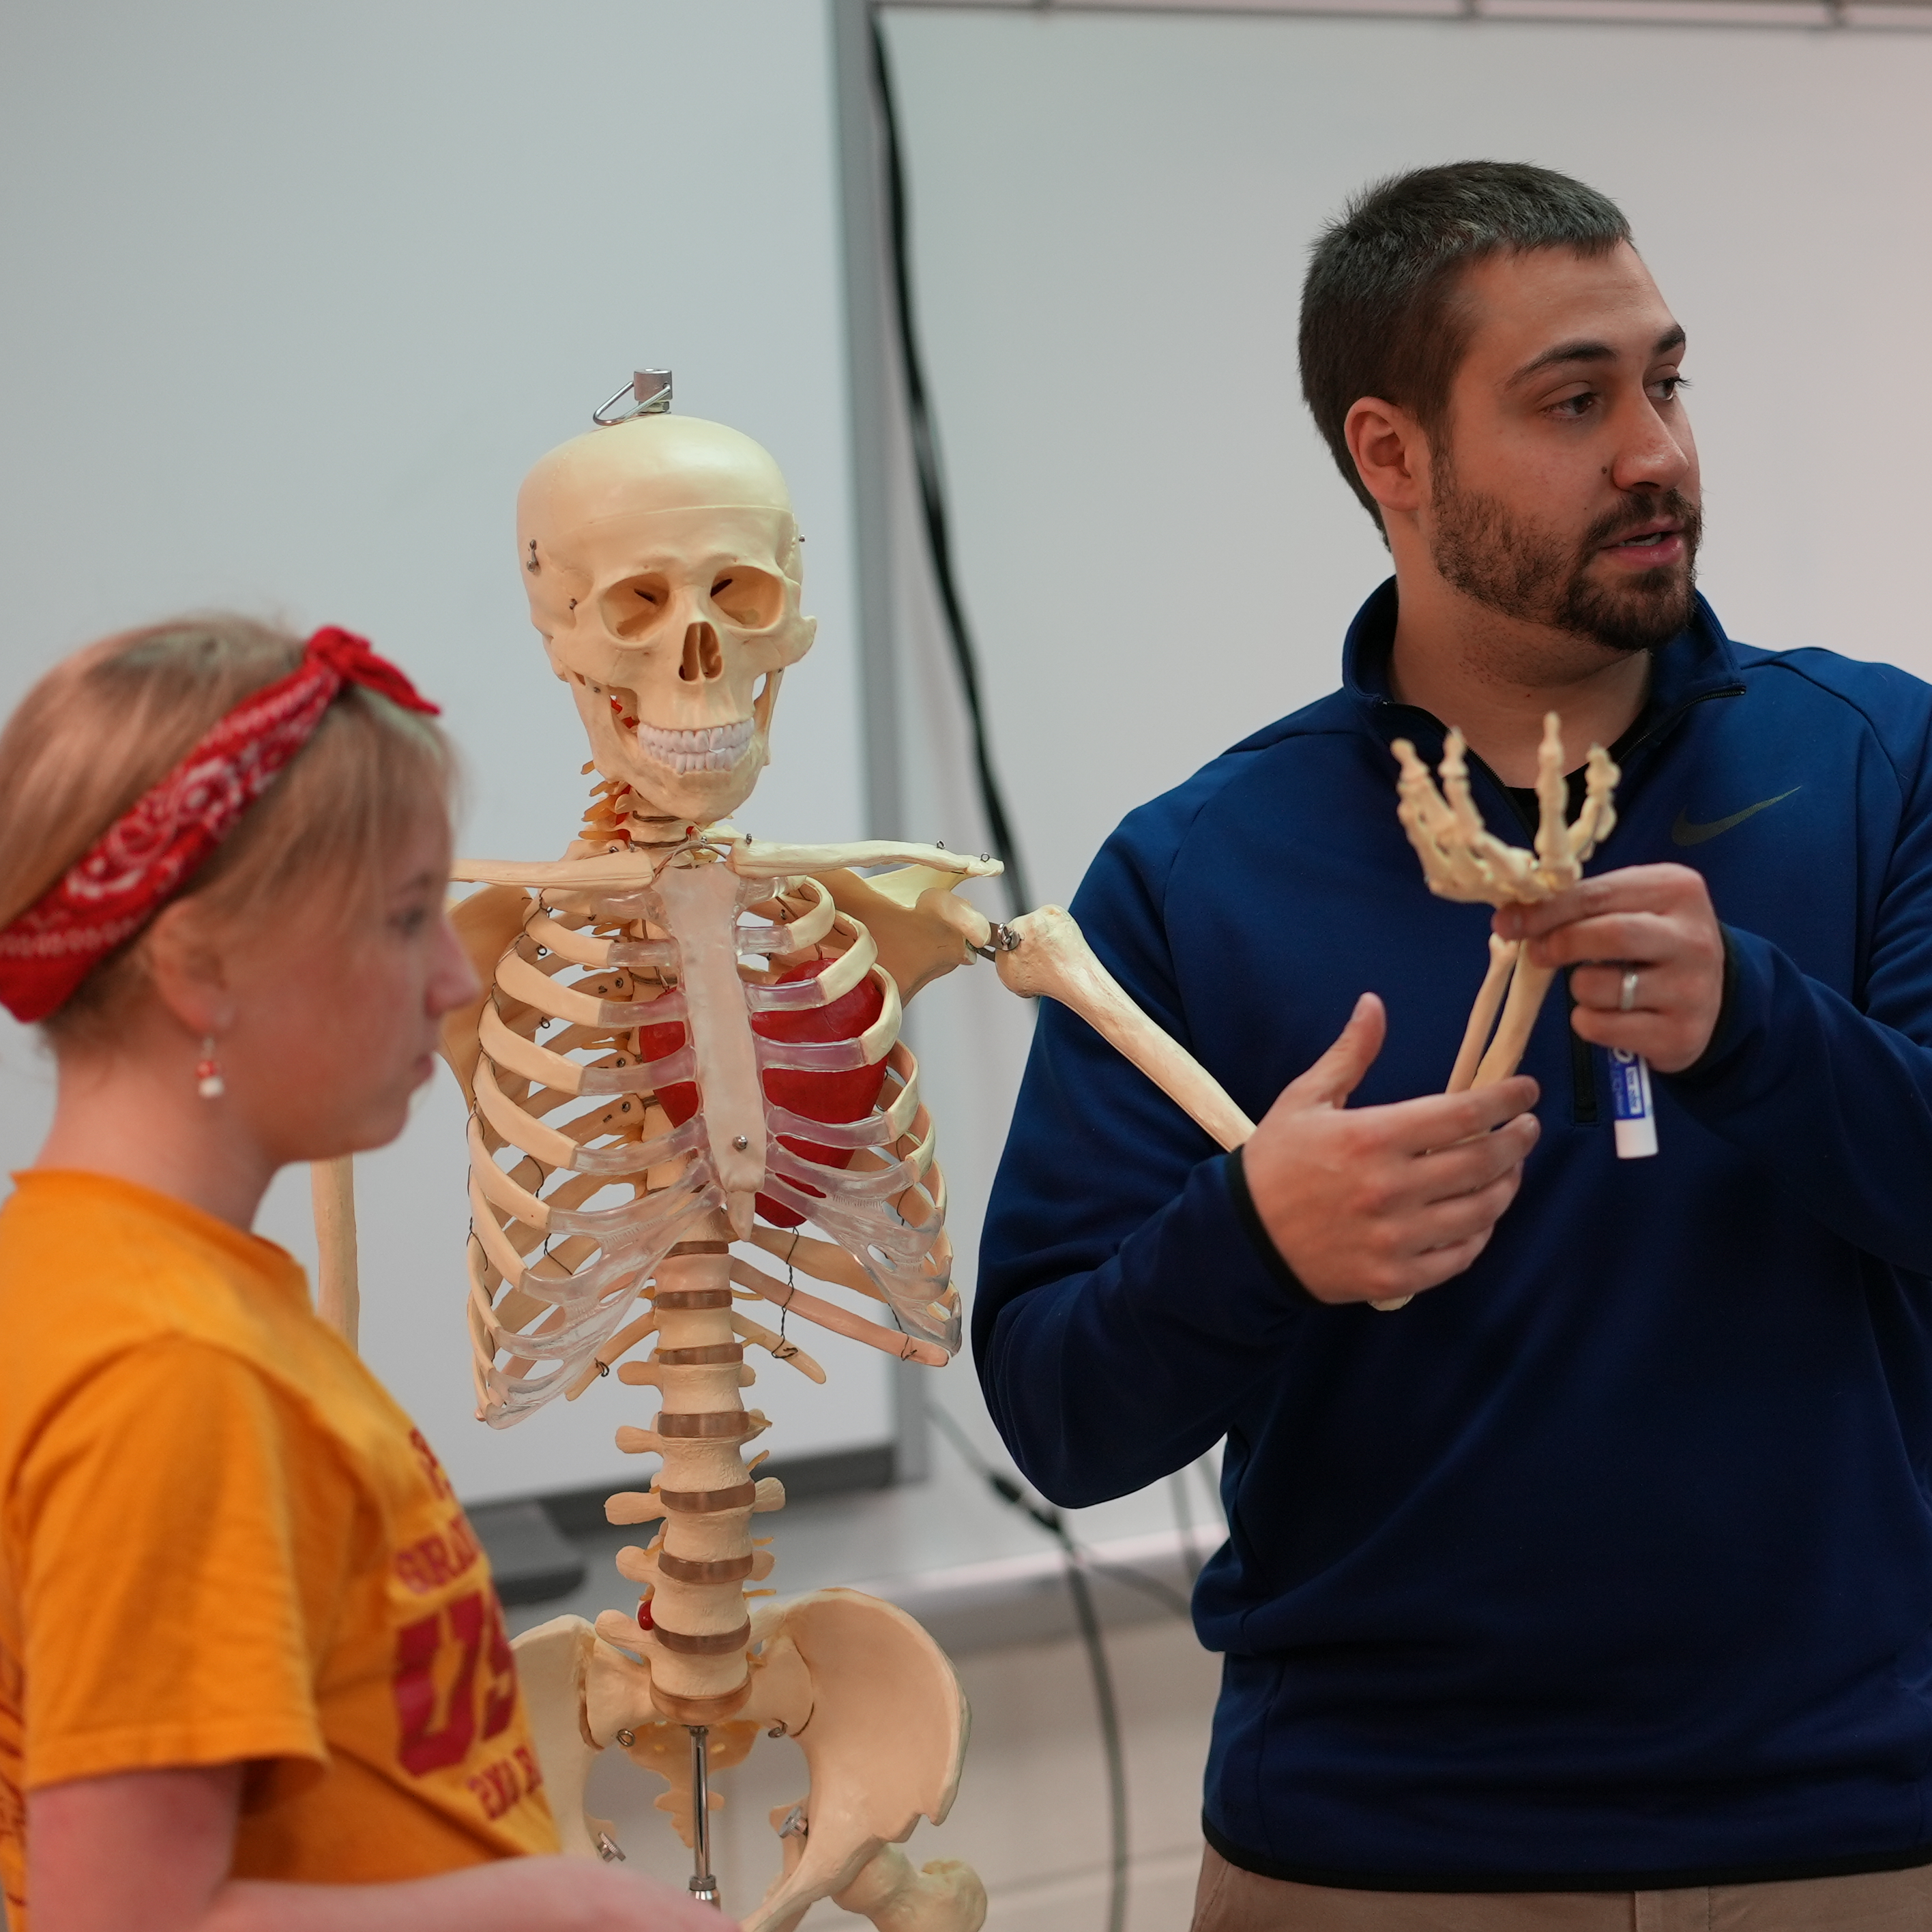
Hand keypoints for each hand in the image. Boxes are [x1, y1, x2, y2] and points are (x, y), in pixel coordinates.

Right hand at [1241, 994, 1539, 1305]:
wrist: (1241, 1238)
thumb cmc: (1275, 1162)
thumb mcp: (1304, 1099)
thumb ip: (1349, 1054)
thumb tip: (1374, 1005)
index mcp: (1371, 1137)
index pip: (1462, 1114)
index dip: (1505, 1099)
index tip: (1526, 1091)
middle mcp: (1390, 1188)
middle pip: (1482, 1161)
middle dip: (1519, 1141)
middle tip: (1528, 1128)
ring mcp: (1395, 1237)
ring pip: (1480, 1212)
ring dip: (1507, 1186)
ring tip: (1510, 1169)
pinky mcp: (1395, 1278)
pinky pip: (1460, 1257)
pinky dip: (1481, 1234)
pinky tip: (1481, 1216)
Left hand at [1497, 863, 1722, 1074]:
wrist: (1712, 998)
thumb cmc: (1653, 943)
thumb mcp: (1629, 909)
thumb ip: (1581, 905)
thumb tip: (1512, 916)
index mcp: (1676, 890)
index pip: (1597, 895)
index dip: (1545, 909)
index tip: (1506, 921)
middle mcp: (1693, 938)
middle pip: (1608, 935)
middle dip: (1560, 943)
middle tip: (1536, 952)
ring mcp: (1691, 989)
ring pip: (1599, 986)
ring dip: (1578, 988)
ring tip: (1593, 985)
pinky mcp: (1680, 1034)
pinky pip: (1601, 1026)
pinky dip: (1587, 1021)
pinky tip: (1607, 1015)